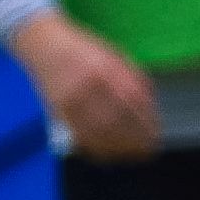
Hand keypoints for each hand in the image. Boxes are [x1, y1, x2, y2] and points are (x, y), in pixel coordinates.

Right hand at [14, 14, 160, 159]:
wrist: (43, 44)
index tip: (156, 133)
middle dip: (136, 139)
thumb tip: (150, 109)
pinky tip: (112, 153)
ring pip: (98, 132)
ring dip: (120, 148)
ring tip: (134, 154)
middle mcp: (86, 85)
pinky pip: (80, 136)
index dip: (146, 121)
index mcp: (105, 68)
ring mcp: (69, 99)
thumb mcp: (113, 55)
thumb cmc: (84, 50)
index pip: (132, 101)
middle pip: (116, 120)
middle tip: (148, 148)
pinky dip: (98, 148)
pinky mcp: (57, 111)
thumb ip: (134, 79)